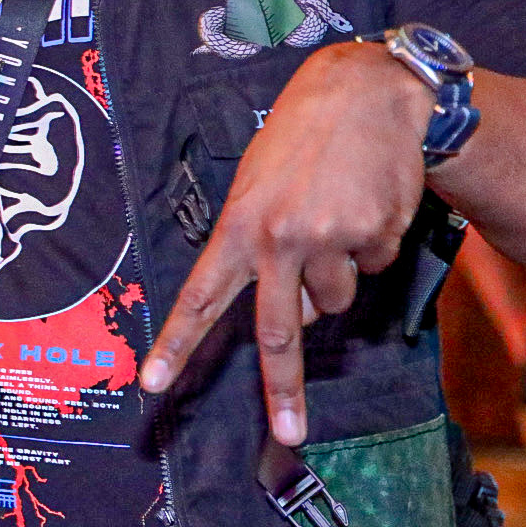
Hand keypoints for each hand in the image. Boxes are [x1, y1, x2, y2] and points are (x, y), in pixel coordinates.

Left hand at [139, 41, 432, 444]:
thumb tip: (297, 313)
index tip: (152, 384)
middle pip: (280, 330)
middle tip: (289, 434)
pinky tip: (367, 202)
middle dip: (284, 390)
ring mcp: (326, 238)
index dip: (175, 344)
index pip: (199, 296)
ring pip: (336, 299)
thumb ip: (259, 245)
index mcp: (238, 225)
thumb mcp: (257, 182)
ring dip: (340, 273)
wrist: (366, 92)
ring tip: (336, 214)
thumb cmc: (302, 138)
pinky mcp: (372, 233)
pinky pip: (373, 266)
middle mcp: (277, 237)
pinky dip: (373, 244)